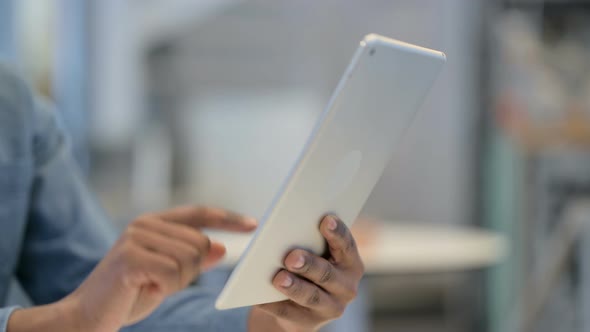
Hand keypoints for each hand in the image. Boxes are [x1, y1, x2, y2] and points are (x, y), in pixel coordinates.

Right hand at [62, 206, 255, 331]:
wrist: (88, 316)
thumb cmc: (129, 294)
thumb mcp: (168, 275)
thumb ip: (193, 259)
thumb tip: (221, 248)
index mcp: (154, 222)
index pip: (200, 213)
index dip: (228, 218)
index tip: (253, 224)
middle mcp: (145, 224)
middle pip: (200, 242)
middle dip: (193, 270)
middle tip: (166, 282)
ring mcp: (136, 237)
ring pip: (189, 258)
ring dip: (178, 281)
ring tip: (153, 284)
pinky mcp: (129, 256)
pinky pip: (172, 272)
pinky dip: (166, 287)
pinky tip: (146, 288)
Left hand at [250, 215, 364, 331]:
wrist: (299, 304)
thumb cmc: (307, 266)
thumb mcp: (315, 253)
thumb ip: (309, 241)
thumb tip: (286, 228)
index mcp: (350, 263)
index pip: (347, 246)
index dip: (338, 232)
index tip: (326, 220)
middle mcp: (346, 287)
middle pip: (326, 273)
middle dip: (309, 264)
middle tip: (291, 256)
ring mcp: (330, 307)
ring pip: (311, 296)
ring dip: (294, 287)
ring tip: (279, 278)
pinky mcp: (309, 323)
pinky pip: (289, 313)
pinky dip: (273, 305)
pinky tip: (260, 297)